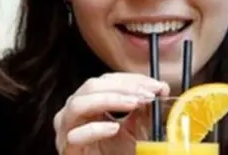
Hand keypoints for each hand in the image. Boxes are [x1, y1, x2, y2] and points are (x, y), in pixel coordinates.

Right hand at [54, 73, 169, 154]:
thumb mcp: (135, 130)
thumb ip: (144, 110)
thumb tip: (160, 88)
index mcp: (88, 103)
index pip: (106, 81)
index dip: (130, 80)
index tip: (156, 86)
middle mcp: (73, 112)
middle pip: (91, 86)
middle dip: (121, 87)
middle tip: (147, 94)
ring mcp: (66, 130)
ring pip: (79, 105)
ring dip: (108, 100)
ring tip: (133, 104)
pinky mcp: (67, 149)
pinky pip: (76, 135)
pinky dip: (95, 129)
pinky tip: (114, 128)